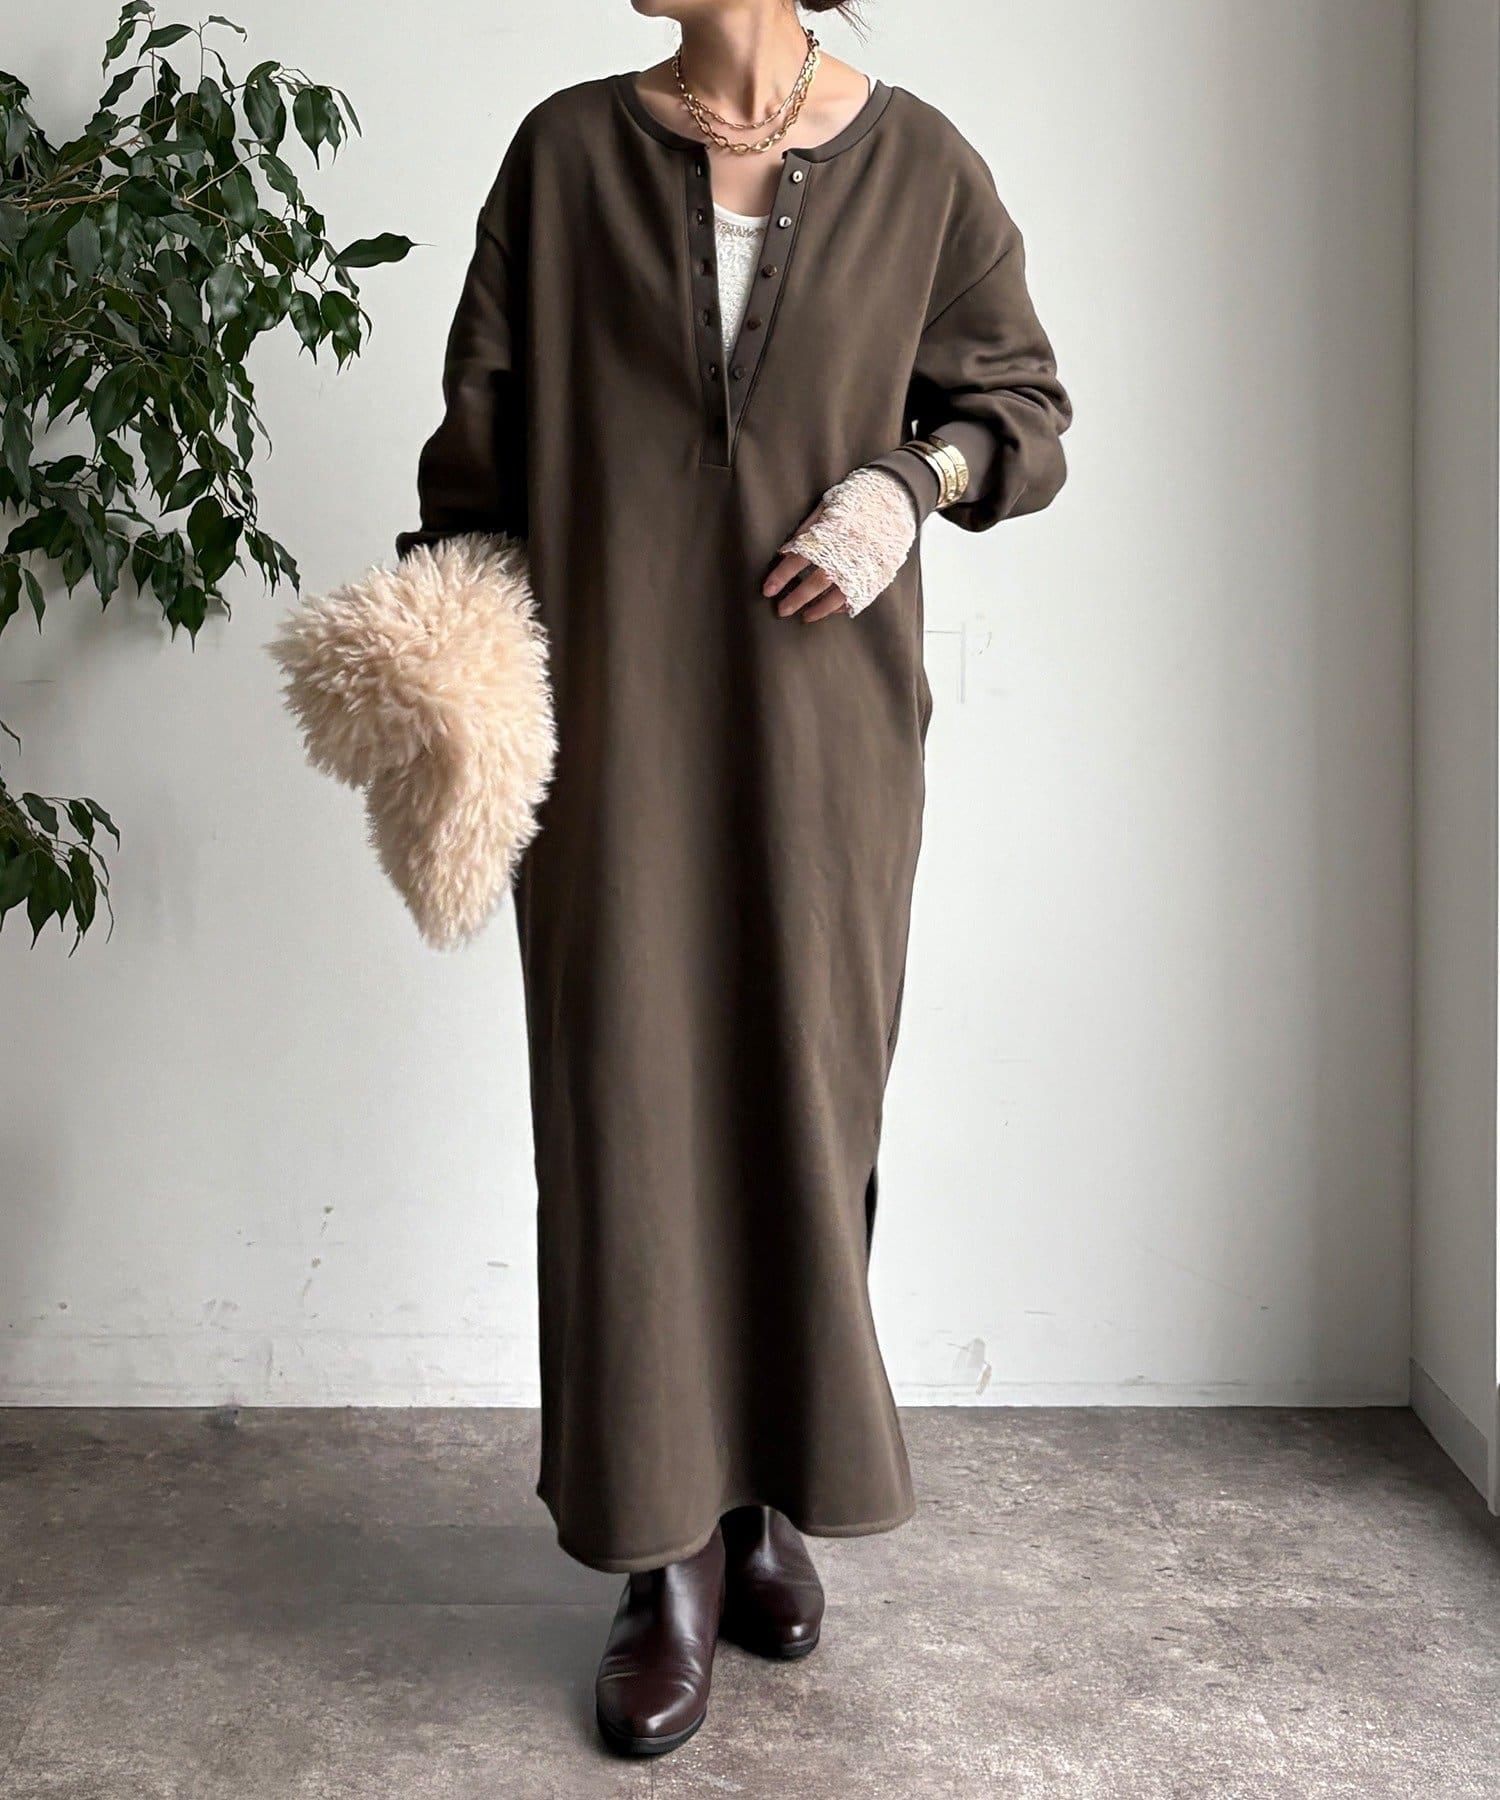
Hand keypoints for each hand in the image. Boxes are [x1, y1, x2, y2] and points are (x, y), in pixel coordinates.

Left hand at [762, 466, 919, 623]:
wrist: (898, 493)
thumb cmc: (857, 497)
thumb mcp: (828, 505)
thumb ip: (806, 529)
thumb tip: (783, 552)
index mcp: (831, 534)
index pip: (798, 560)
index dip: (781, 577)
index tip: (767, 590)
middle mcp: (847, 552)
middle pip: (815, 583)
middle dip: (796, 598)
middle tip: (781, 610)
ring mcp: (865, 565)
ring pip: (838, 596)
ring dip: (819, 609)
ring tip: (805, 617)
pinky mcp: (880, 573)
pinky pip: (858, 596)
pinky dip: (842, 605)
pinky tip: (829, 609)